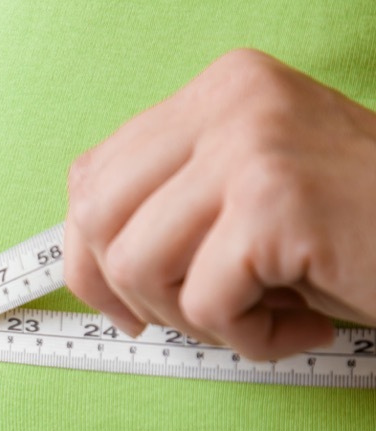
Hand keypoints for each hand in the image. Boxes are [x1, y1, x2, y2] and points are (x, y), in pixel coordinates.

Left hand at [65, 49, 375, 359]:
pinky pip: (205, 303)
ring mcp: (252, 146)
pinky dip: (247, 340)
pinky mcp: (276, 203)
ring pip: (139, 264)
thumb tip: (82, 261)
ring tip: (260, 316)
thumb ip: (174, 203)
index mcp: (219, 90)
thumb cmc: (358, 236)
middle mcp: (231, 101)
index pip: (93, 176)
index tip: (122, 304)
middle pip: (97, 218)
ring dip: (194, 320)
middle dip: (127, 293)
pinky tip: (301, 326)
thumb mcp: (252, 196)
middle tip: (190, 322)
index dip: (88, 254)